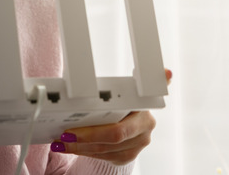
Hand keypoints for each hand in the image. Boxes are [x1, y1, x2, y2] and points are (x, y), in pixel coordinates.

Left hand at [50, 69, 172, 165]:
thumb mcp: (131, 88)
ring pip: (105, 149)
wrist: (131, 121)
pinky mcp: (127, 156)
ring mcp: (137, 146)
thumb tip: (168, 72)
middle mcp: (145, 130)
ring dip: (79, 146)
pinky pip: (103, 156)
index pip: (122, 122)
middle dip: (85, 136)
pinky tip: (68, 146)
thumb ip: (142, 80)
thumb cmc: (124, 101)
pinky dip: (84, 151)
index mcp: (145, 110)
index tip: (80, 125)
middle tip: (65, 133)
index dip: (100, 127)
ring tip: (60, 141)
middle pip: (113, 137)